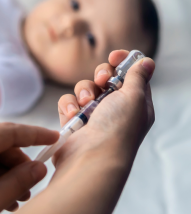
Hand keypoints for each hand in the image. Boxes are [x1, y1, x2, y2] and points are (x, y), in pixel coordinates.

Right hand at [54, 50, 154, 172]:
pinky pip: (68, 102)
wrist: (92, 157)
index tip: (114, 56)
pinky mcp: (73, 121)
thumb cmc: (118, 128)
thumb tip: (147, 62)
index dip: (122, 62)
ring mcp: (93, 115)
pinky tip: (73, 116)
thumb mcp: (135, 97)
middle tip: (102, 80)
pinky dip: (69, 106)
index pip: (130, 75)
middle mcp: (114, 108)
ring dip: (84, 92)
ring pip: (84, 88)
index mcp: (134, 103)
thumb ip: (138, 76)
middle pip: (105, 78)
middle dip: (101, 75)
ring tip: (86, 105)